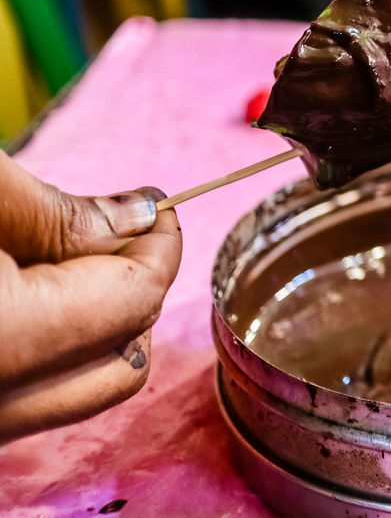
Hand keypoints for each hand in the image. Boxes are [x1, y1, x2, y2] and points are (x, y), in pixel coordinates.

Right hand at [0, 153, 181, 443]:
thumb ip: (59, 213)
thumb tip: (139, 218)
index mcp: (1, 341)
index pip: (130, 304)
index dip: (158, 247)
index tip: (157, 207)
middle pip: (117, 366)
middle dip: (132, 292)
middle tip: (110, 230)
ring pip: (72, 392)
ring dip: (90, 325)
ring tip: (54, 258)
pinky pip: (24, 400)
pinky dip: (44, 350)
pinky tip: (22, 290)